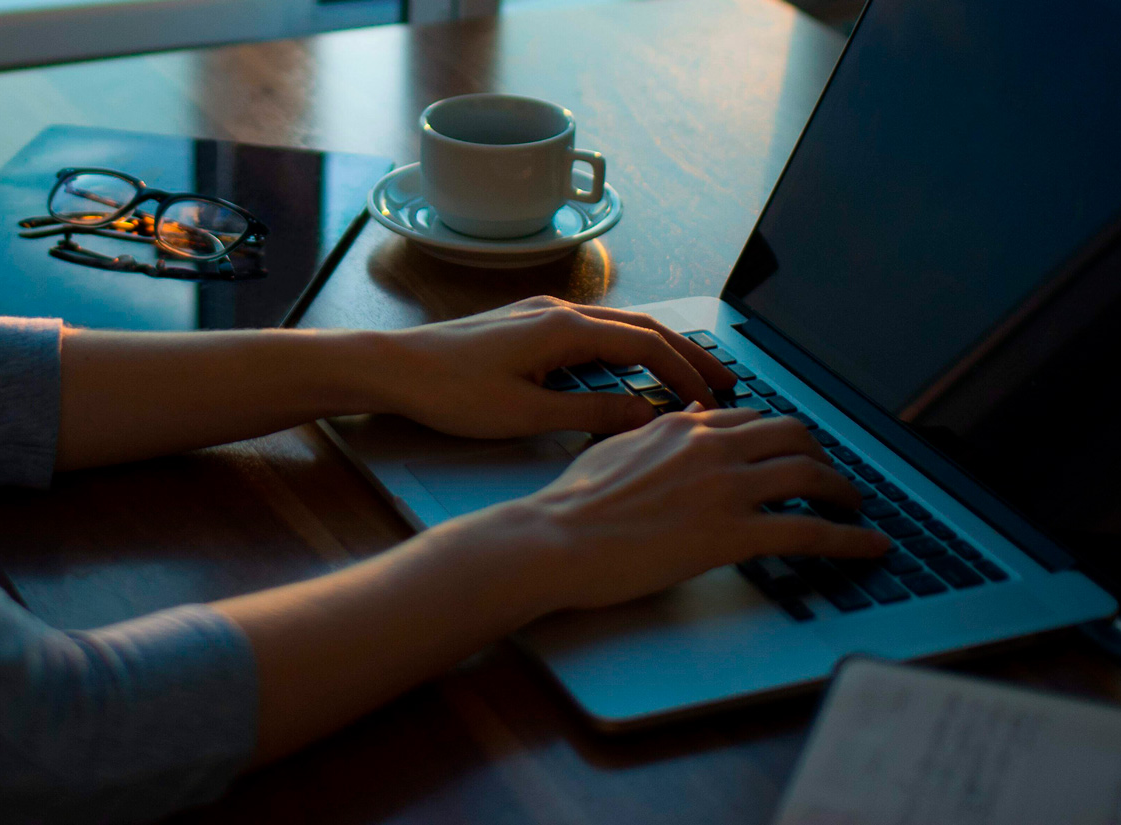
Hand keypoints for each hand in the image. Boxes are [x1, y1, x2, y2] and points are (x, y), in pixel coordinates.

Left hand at [373, 296, 738, 438]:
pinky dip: (626, 347)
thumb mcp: (525, 414)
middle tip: (727, 380)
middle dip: (688, 353)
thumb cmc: (449, 391)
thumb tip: (646, 417)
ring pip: (619, 326)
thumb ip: (590, 414)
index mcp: (565, 329)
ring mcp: (542, 314)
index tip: (715, 401)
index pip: (647, 345)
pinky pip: (594, 330)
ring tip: (690, 375)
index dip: (687, 373)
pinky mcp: (526, 324)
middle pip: (643, 327)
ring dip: (659, 349)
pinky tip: (630, 369)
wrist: (393, 367)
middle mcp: (559, 311)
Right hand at [440, 406, 889, 614]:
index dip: (781, 437)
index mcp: (682, 427)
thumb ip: (651, 436)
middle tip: (831, 480)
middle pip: (794, 435)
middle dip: (822, 455)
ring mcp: (726, 488)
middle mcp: (712, 446)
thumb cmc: (569, 506)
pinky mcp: (732, 533)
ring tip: (855, 510)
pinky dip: (850, 539)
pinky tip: (871, 548)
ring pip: (811, 475)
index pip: (752, 419)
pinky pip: (810, 531)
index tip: (792, 454)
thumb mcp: (611, 449)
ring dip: (844, 493)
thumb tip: (671, 426)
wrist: (554, 540)